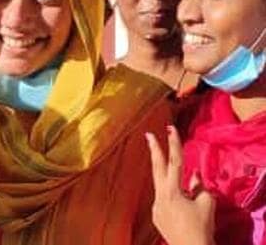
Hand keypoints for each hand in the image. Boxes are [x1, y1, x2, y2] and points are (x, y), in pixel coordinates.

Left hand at [146, 126, 216, 244]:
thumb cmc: (201, 227)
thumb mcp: (207, 204)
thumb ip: (200, 186)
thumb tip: (194, 177)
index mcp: (172, 191)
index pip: (174, 162)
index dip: (173, 143)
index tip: (169, 128)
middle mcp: (160, 196)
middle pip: (157, 168)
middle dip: (154, 150)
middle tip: (148, 134)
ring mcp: (156, 206)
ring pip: (162, 187)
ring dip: (171, 183)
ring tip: (188, 199)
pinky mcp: (156, 216)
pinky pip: (165, 201)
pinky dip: (174, 200)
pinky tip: (184, 213)